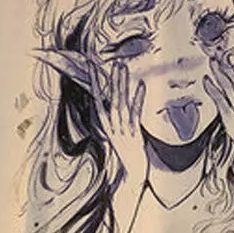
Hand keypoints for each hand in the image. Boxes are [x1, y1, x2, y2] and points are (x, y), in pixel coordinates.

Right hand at [91, 61, 146, 184]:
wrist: (132, 170)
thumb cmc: (126, 150)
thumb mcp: (116, 132)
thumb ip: (114, 118)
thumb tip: (114, 101)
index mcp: (105, 123)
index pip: (96, 98)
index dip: (94, 81)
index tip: (92, 66)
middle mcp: (111, 124)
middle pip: (109, 98)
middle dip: (111, 79)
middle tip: (114, 62)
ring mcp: (121, 128)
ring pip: (120, 102)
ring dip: (122, 84)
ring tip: (123, 68)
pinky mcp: (133, 133)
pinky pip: (135, 112)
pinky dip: (138, 98)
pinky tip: (141, 85)